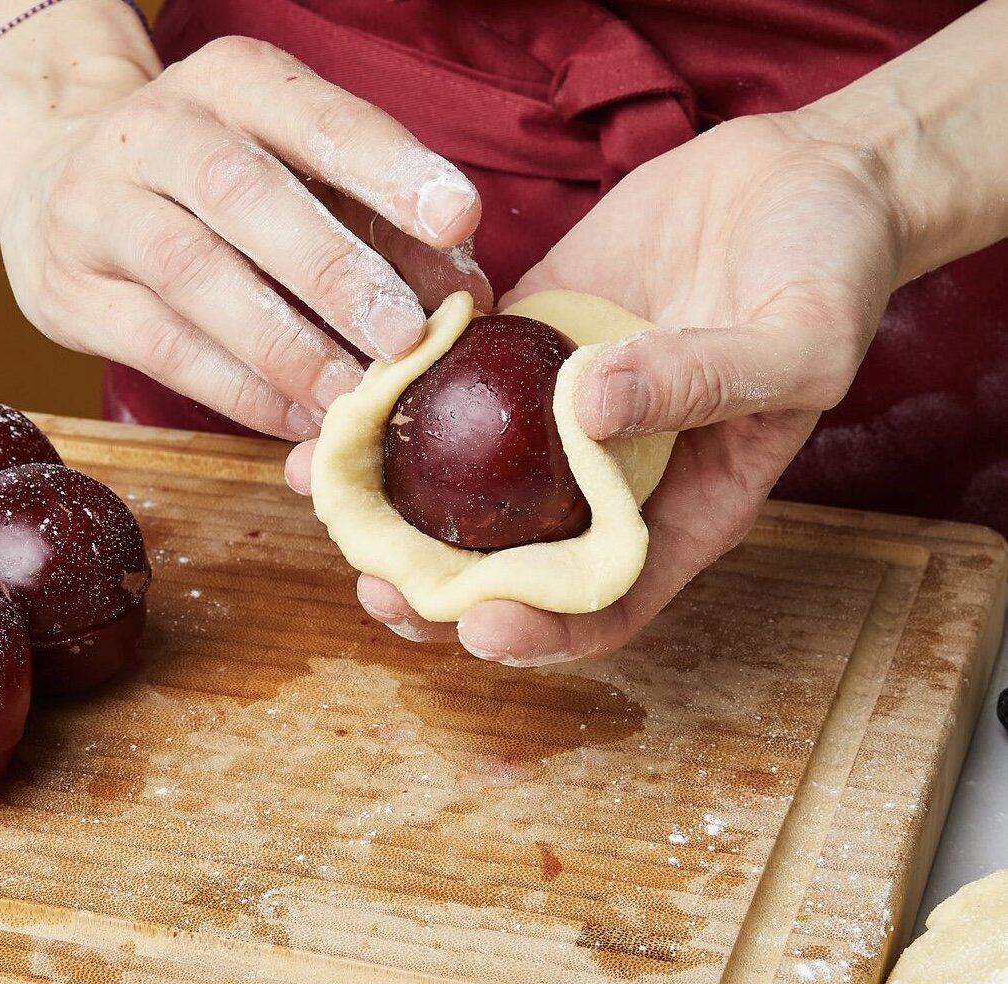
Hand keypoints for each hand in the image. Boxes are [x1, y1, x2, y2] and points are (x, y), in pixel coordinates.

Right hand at [0, 35, 490, 438]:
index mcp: (233, 83)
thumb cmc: (216, 188)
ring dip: (288, 348)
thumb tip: (466, 297)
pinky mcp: (72, 291)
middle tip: (404, 337)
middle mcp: (158, 130)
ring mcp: (101, 208)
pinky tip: (297, 419)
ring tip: (354, 398)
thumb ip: (381, 224)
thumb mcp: (297, 174)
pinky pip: (165, 348)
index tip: (457, 218)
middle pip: (245, 192)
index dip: (388, 168)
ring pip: (197, 274)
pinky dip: (242, 391)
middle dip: (335, 271)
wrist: (58, 181)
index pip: (316, 116)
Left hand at [288, 110, 904, 659]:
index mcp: (678, 506)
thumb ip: (705, 382)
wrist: (801, 181)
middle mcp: (605, 475)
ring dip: (394, 497)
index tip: (478, 631)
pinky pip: (460, 381)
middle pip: (513, 560)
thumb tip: (589, 410)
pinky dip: (404, 396)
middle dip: (439, 585)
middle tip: (376, 587)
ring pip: (467, 478)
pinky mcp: (531, 343)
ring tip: (322, 494)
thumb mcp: (797, 341)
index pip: (603, 602)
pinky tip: (344, 398)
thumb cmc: (830, 276)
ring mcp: (560, 412)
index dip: (541, 633)